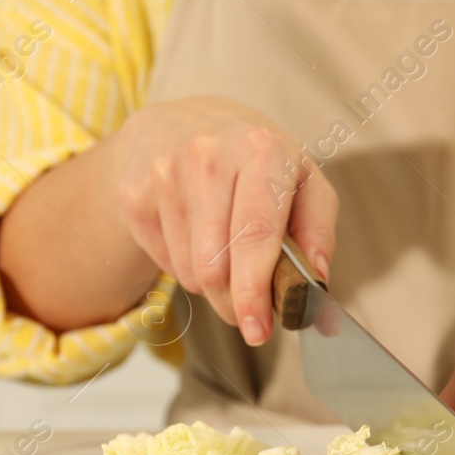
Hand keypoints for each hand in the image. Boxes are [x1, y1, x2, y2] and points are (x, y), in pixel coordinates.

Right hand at [115, 97, 338, 344]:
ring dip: (212, 285)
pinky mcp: (136, 195)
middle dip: (235, 302)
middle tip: (248, 310)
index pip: (254, 235)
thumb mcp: (303, 180)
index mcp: (261, 149)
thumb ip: (318, 231)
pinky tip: (194, 237)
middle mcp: (209, 155)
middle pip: (216, 266)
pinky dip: (186, 268)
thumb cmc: (256, 162)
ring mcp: (166, 174)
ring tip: (224, 253)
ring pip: (191, 273)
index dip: (254, 291)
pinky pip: (167, 265)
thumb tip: (317, 281)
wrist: (181, 124)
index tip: (258, 330)